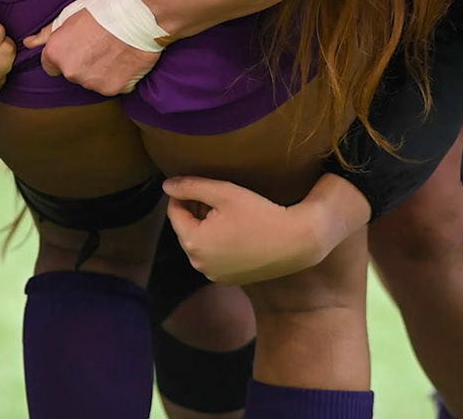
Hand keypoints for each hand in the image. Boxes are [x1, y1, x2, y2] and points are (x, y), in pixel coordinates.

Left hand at [25, 8, 159, 95]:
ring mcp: (92, 83)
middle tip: (99, 44)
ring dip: (99, 71)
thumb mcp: (71, 14)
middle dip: (82, 63)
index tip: (78, 45)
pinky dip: (117, 77)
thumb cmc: (104, 9)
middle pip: (72, 73)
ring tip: (114, 50)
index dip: (64, 54)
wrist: (139, 16)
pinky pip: (112, 85)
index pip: (50, 65)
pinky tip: (124, 59)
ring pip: (92, 81)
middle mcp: (70, 72)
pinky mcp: (114, 89)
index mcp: (56, 52)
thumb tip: (29, 43)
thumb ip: (48, 33)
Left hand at [164, 176, 335, 284]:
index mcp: (193, 242)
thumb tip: (166, 185)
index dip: (183, 194)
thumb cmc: (259, 214)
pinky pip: (215, 257)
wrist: (296, 242)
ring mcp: (214, 275)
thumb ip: (191, 186)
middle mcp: (199, 264)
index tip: (200, 183)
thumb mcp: (223, 193)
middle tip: (217, 196)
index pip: (174, 212)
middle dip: (195, 211)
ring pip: (201, 244)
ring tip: (229, 212)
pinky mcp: (229, 279)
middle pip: (187, 229)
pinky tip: (238, 231)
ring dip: (207, 227)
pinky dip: (220, 243)